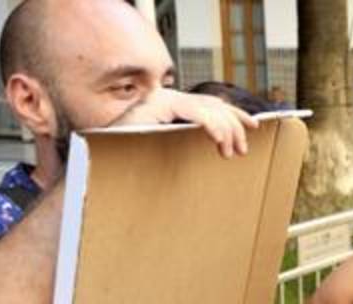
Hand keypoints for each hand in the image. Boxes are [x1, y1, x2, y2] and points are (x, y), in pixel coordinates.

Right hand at [112, 89, 257, 157]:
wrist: (99, 156)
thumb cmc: (129, 156)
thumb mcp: (165, 149)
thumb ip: (185, 142)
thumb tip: (216, 147)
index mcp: (172, 106)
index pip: (210, 105)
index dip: (234, 115)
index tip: (253, 127)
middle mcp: (168, 97)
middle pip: (213, 104)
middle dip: (234, 125)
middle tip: (244, 148)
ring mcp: (162, 99)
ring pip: (207, 109)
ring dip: (224, 130)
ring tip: (230, 151)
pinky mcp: (157, 105)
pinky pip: (193, 112)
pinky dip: (210, 125)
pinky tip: (219, 140)